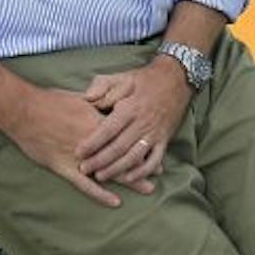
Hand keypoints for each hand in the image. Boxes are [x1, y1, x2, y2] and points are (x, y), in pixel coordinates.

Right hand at [6, 87, 148, 206]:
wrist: (25, 112)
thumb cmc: (49, 102)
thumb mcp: (78, 97)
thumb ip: (96, 102)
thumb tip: (109, 100)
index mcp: (97, 122)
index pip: (125, 134)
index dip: (140, 141)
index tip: (153, 146)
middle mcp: (94, 142)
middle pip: (123, 154)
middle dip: (142, 163)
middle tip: (158, 171)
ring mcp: (80, 157)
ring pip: (110, 172)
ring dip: (130, 180)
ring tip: (148, 188)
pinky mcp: (65, 168)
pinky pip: (85, 185)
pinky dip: (101, 194)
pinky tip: (115, 202)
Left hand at [77, 60, 189, 186]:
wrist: (176, 80)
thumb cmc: (143, 79)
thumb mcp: (120, 76)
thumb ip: (101, 85)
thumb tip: (87, 98)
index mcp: (130, 107)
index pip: (108, 129)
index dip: (93, 142)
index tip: (78, 152)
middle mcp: (142, 122)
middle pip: (119, 147)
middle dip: (100, 160)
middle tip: (84, 169)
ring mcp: (154, 133)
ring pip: (135, 156)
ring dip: (117, 169)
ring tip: (100, 176)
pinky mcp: (164, 140)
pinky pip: (154, 160)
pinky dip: (142, 171)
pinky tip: (128, 178)